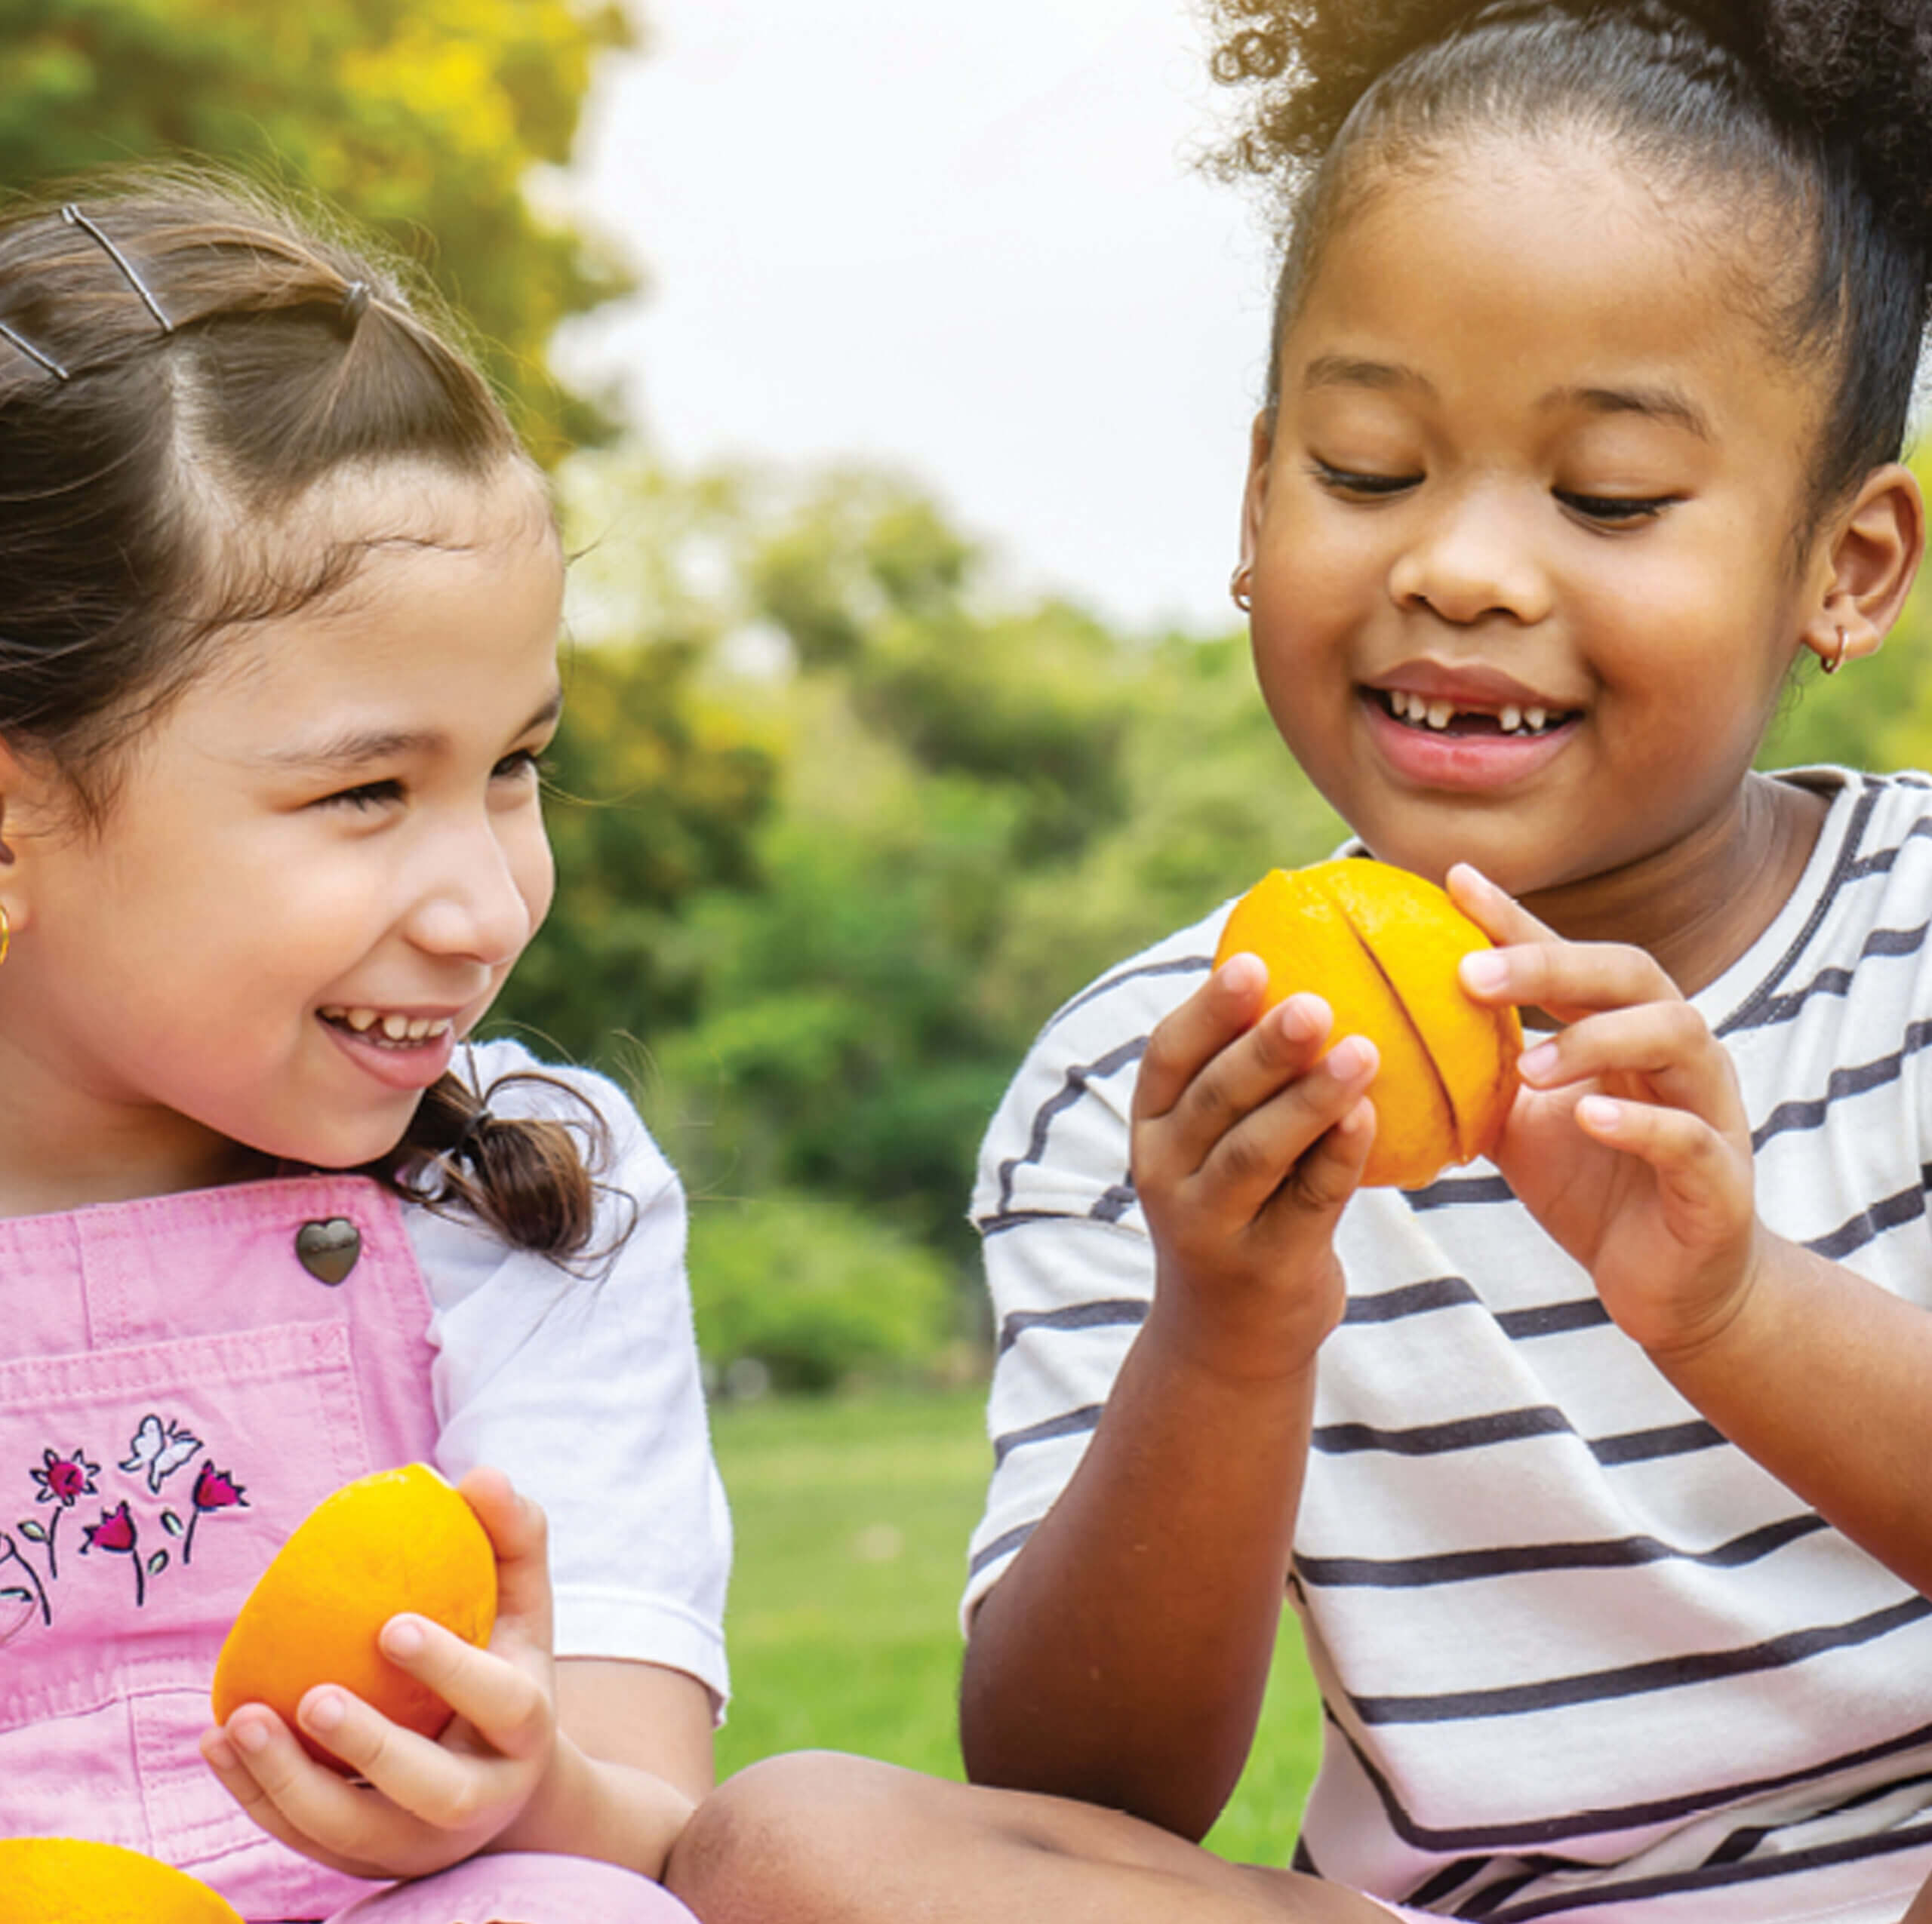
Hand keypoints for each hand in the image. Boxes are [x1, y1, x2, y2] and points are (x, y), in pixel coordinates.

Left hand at [201, 1468, 567, 1882]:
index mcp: (525, 1729)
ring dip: (289, 1782)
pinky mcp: (364, 1862)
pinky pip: (301, 1839)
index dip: (451, 1670)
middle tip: (312, 1696)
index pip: (501, 1703)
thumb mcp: (524, 1601)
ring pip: (351, 1831)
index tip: (392, 1626)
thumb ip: (511, 1534)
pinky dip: (254, 1795)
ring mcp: (418, 1841)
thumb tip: (474, 1477)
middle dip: (369, 1749)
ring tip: (238, 1722)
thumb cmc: (506, 1661)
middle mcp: (480, 1798)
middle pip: (431, 1789)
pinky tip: (218, 1742)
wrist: (504, 1781)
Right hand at [1131, 952, 1378, 1373]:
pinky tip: (1371, 1114)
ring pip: (1255, 1151)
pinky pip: (1308, 1201)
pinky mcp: (1264, 1267)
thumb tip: (1303, 969)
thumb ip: (1240, 1080)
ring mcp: (1209, 1225)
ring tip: (1363, 1051)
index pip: (1167, 1058)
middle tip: (1315, 1000)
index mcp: (1151, 1129)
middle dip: (1263, 1047)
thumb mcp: (1212, 1146)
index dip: (1207, 1009)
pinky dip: (1340, 1154)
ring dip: (1309, 1098)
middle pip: (1212, 1098)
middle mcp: (1165, 1174)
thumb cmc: (1238, 1209)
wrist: (1227, 1339)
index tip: (1253, 961)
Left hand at [1449, 865, 1762, 1357]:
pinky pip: (1691, 1137)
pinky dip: (1640, 1123)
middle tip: (1470, 974)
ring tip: (1530, 1064)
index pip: (1569, 956)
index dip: (1514, 919)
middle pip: (1630, 974)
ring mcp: (1706, 1109)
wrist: (1670, 1286)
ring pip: (1676, 1035)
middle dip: (1551, 965)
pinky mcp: (1720, 1180)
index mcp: (1623, 1029)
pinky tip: (1588, 1118)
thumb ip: (1469, 1078)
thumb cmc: (1593, 1189)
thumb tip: (1378, 1040)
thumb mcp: (1515, 1125)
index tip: (1452, 883)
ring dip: (1598, 1039)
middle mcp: (1673, 1053)